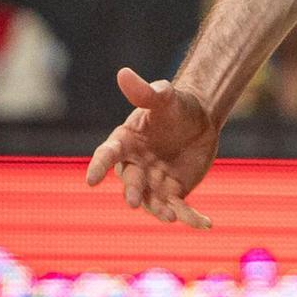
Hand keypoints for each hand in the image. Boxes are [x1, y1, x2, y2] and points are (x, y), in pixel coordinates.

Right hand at [86, 68, 217, 226]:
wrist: (200, 119)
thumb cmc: (176, 105)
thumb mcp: (164, 97)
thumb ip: (145, 92)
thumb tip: (123, 73)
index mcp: (125, 142)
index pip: (107, 154)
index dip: (98, 166)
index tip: (91, 180)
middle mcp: (135, 165)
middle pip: (130, 182)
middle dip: (132, 192)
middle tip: (134, 202)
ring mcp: (153, 182)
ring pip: (152, 200)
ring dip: (160, 210)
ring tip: (170, 216)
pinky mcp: (174, 192)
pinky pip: (180, 208)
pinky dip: (191, 217)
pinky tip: (205, 223)